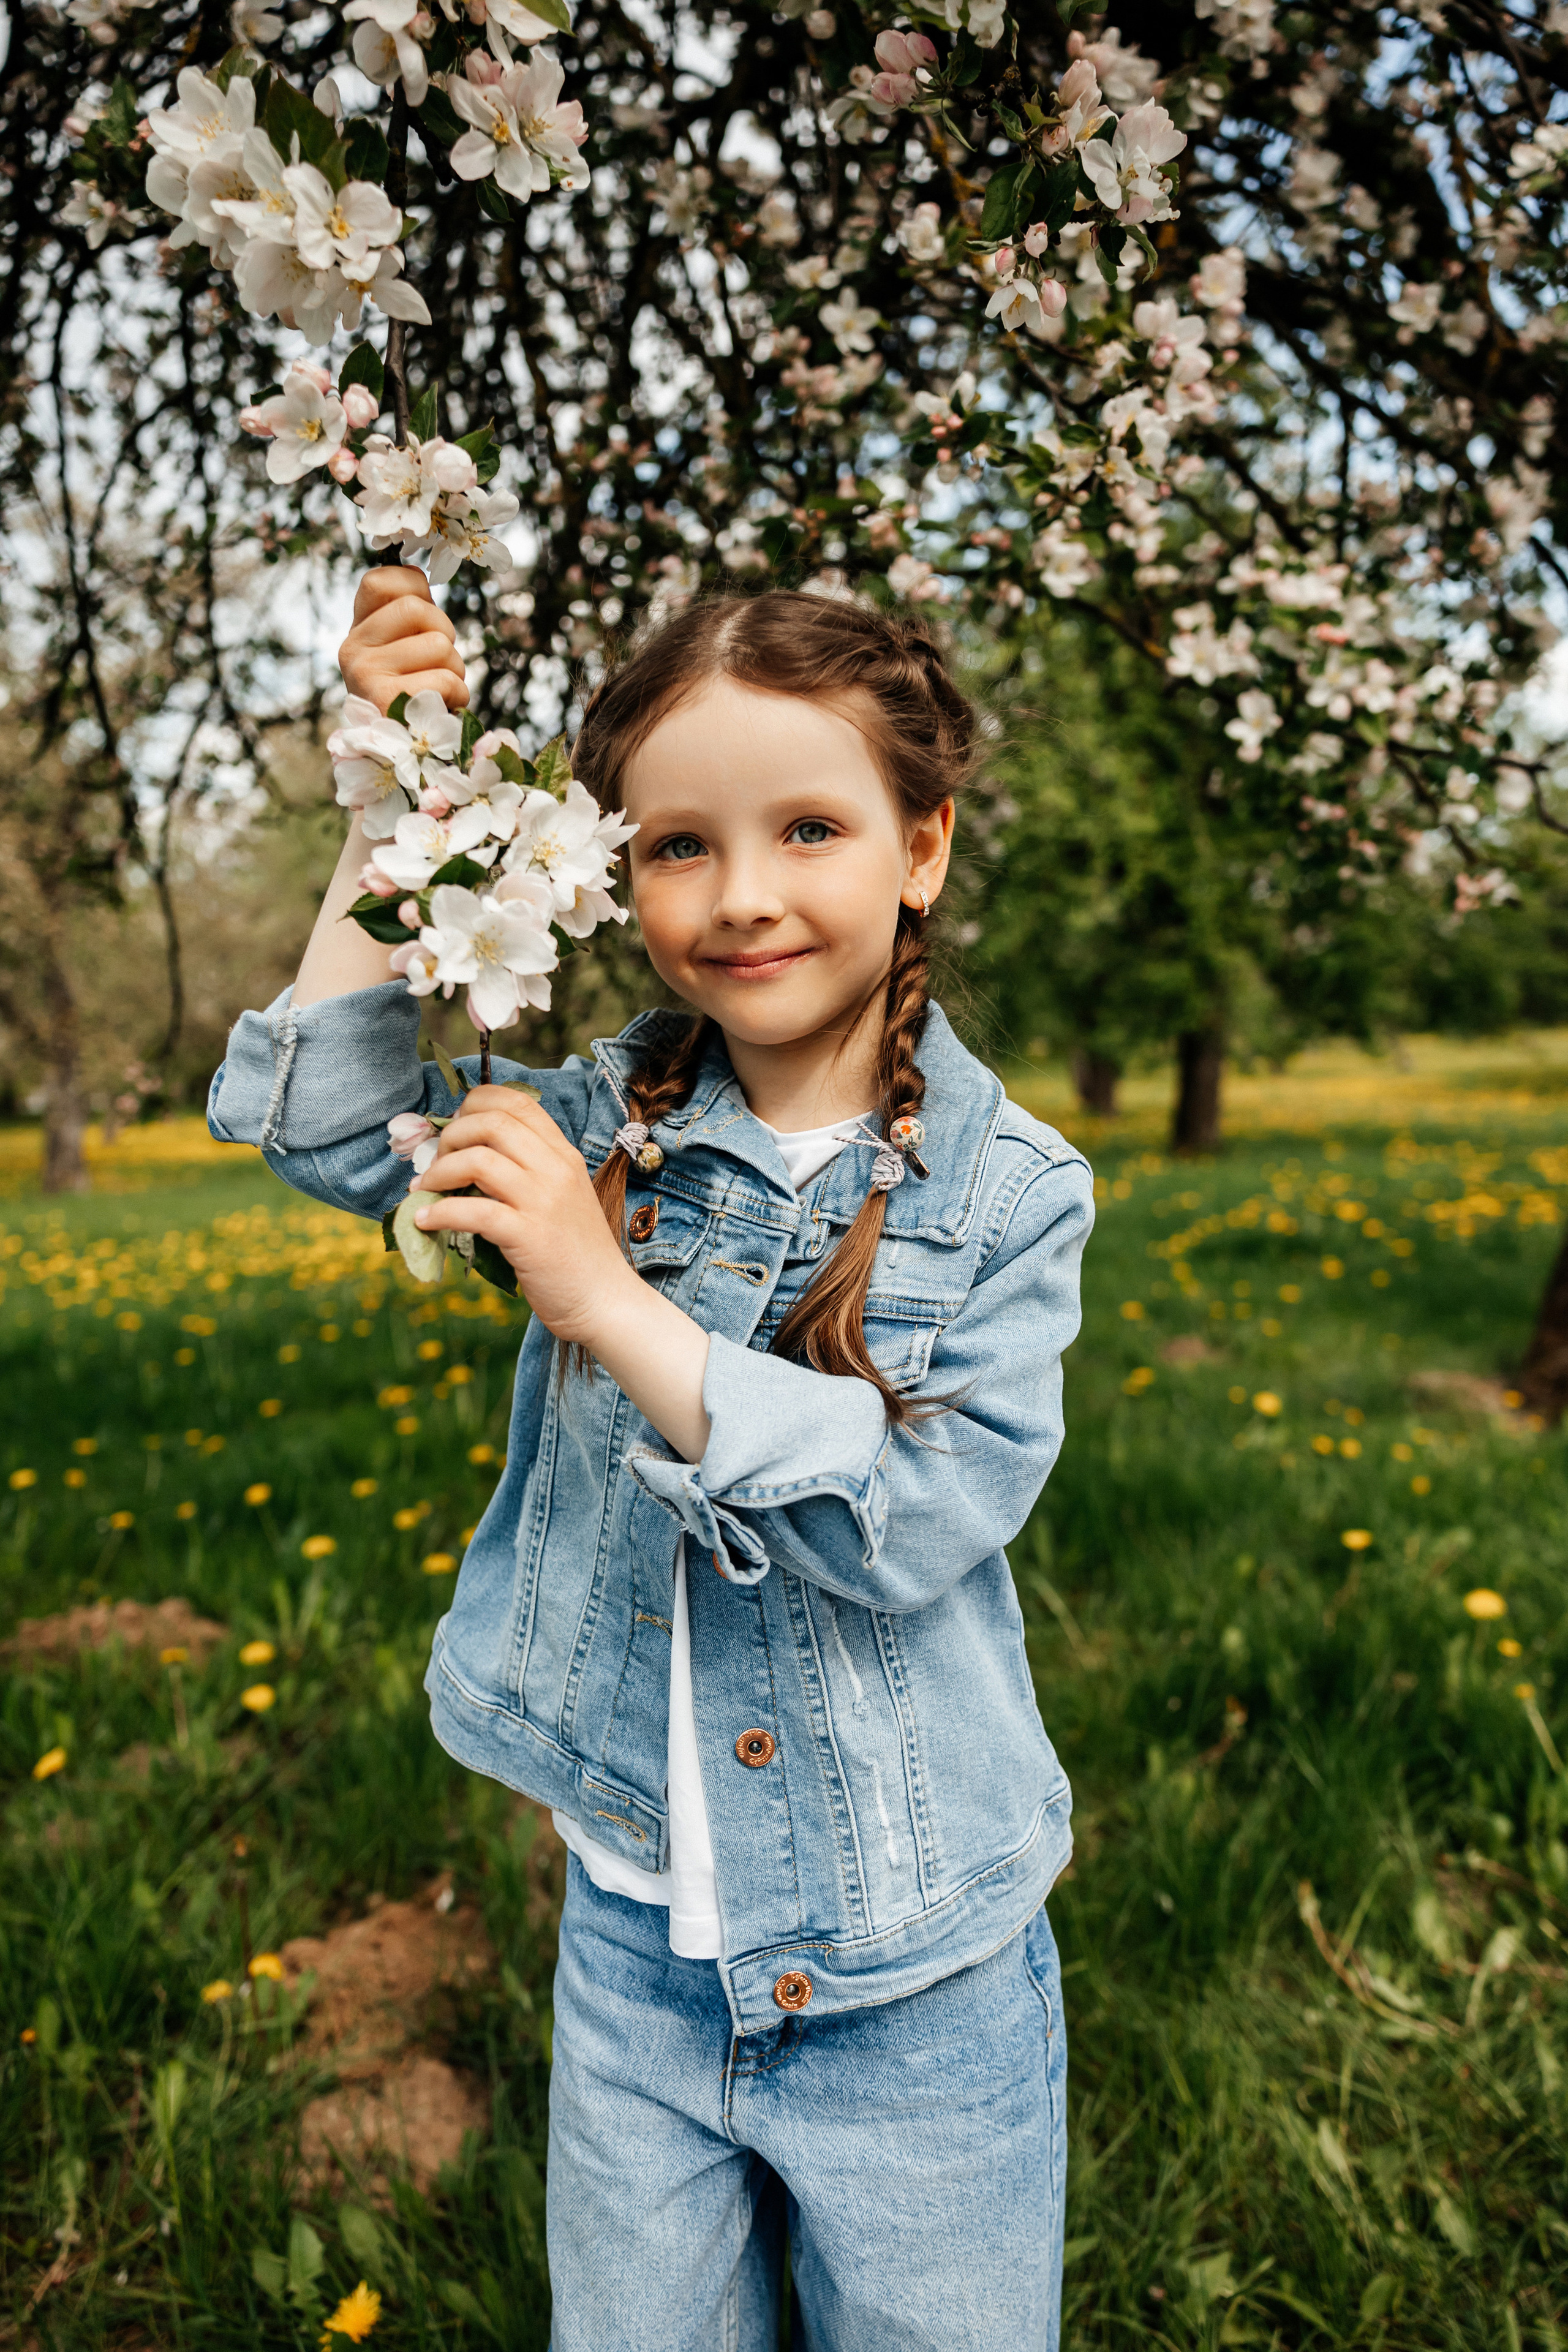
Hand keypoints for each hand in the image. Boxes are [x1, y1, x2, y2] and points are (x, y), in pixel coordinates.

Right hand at [339, 566, 468, 715]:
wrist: (405, 757)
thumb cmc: (414, 697)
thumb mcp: (405, 650)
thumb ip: (409, 615)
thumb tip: (417, 572)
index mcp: (358, 630)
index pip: (381, 579)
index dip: (414, 588)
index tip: (424, 618)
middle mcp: (353, 648)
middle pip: (418, 608)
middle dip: (445, 634)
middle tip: (438, 663)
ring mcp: (366, 674)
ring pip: (440, 645)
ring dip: (455, 671)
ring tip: (438, 691)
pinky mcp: (387, 701)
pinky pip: (446, 680)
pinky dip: (457, 696)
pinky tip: (441, 711)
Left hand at [411, 1085, 711, 1459]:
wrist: (606, 1300)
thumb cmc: (578, 1254)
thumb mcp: (563, 1197)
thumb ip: (530, 1172)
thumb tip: (471, 1157)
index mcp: (564, 1155)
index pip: (518, 1103)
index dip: (476, 1103)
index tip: (455, 1124)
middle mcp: (556, 1169)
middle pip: (491, 1123)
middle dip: (450, 1135)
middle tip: (434, 1161)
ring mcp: (543, 1201)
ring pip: (478, 1160)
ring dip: (438, 1171)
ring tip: (424, 1188)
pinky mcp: (527, 1236)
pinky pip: (472, 1212)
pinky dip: (439, 1213)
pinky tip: (425, 1221)